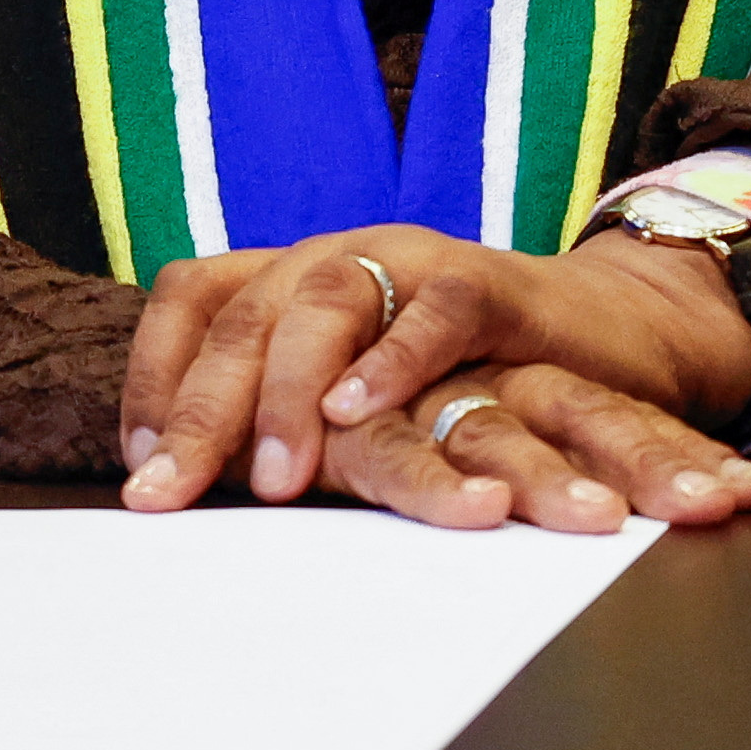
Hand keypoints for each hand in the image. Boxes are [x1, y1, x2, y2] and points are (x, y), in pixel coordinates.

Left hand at [119, 224, 750, 530]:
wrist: (608, 338)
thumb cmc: (467, 385)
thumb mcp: (355, 400)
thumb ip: (279, 421)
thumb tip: (177, 492)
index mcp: (295, 277)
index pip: (194, 297)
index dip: (153, 376)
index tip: (142, 466)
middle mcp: (342, 254)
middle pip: (245, 313)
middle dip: (200, 410)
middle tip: (173, 495)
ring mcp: (415, 259)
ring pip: (324, 301)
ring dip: (286, 391)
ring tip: (275, 477)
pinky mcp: (491, 282)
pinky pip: (433, 308)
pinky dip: (392, 358)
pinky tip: (358, 414)